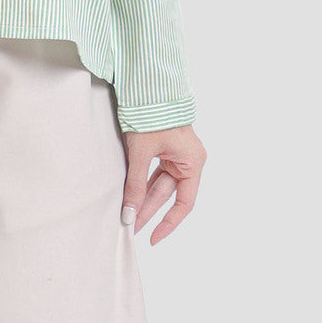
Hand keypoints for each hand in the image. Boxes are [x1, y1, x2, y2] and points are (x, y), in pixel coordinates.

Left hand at [121, 123, 205, 244]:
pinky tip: (131, 196)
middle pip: (168, 194)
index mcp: (193, 162)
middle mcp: (188, 160)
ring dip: (144, 198)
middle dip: (149, 211)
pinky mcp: (165, 147)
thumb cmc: (150, 114)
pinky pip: (155, 172)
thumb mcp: (141, 152)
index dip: (168, 223)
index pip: (184, 203)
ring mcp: (176, 153)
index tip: (153, 238)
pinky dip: (143, 183)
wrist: (146, 85)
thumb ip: (136, 185)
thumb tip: (128, 214)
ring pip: (159, 184)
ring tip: (128, 216)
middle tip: (131, 226)